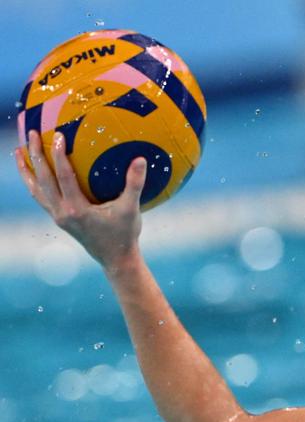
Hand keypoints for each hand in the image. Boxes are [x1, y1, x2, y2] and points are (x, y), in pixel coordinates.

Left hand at [15, 129, 146, 270]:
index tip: (57, 135)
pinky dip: (33, 183)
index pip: (63, 176)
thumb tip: (141, 160)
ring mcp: (58, 216)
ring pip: (35, 190)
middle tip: (33, 134)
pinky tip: (32, 174)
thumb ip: (134, 184)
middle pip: (43, 179)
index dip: (59, 155)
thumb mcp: (130, 209)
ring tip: (18, 152)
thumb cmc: (124, 234)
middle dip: (36, 155)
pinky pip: (40, 197)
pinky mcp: (60, 219)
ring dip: (26, 170)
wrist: (116, 260)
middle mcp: (62, 213)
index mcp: (77, 209)